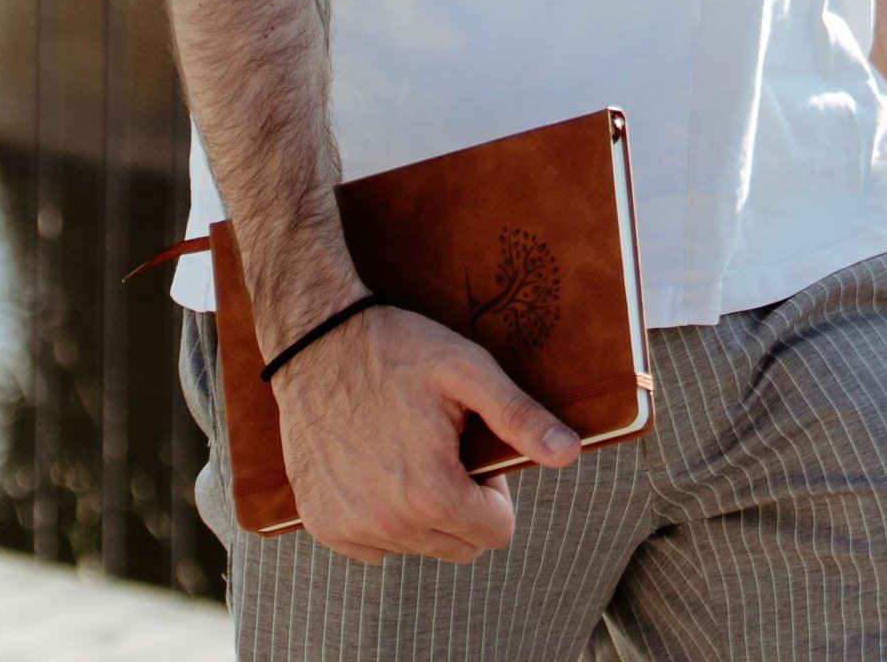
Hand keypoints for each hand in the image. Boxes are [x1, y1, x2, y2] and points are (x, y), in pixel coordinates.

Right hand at [272, 303, 581, 562]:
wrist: (318, 340)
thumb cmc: (399, 348)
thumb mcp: (469, 371)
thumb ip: (521, 418)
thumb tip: (569, 454)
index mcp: (432, 494)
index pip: (496, 532)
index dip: (495, 491)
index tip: (475, 453)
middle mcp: (389, 525)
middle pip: (459, 547)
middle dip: (464, 506)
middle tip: (445, 450)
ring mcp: (351, 529)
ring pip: (418, 547)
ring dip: (424, 513)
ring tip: (410, 451)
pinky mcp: (323, 524)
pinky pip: (373, 546)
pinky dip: (383, 517)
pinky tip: (376, 468)